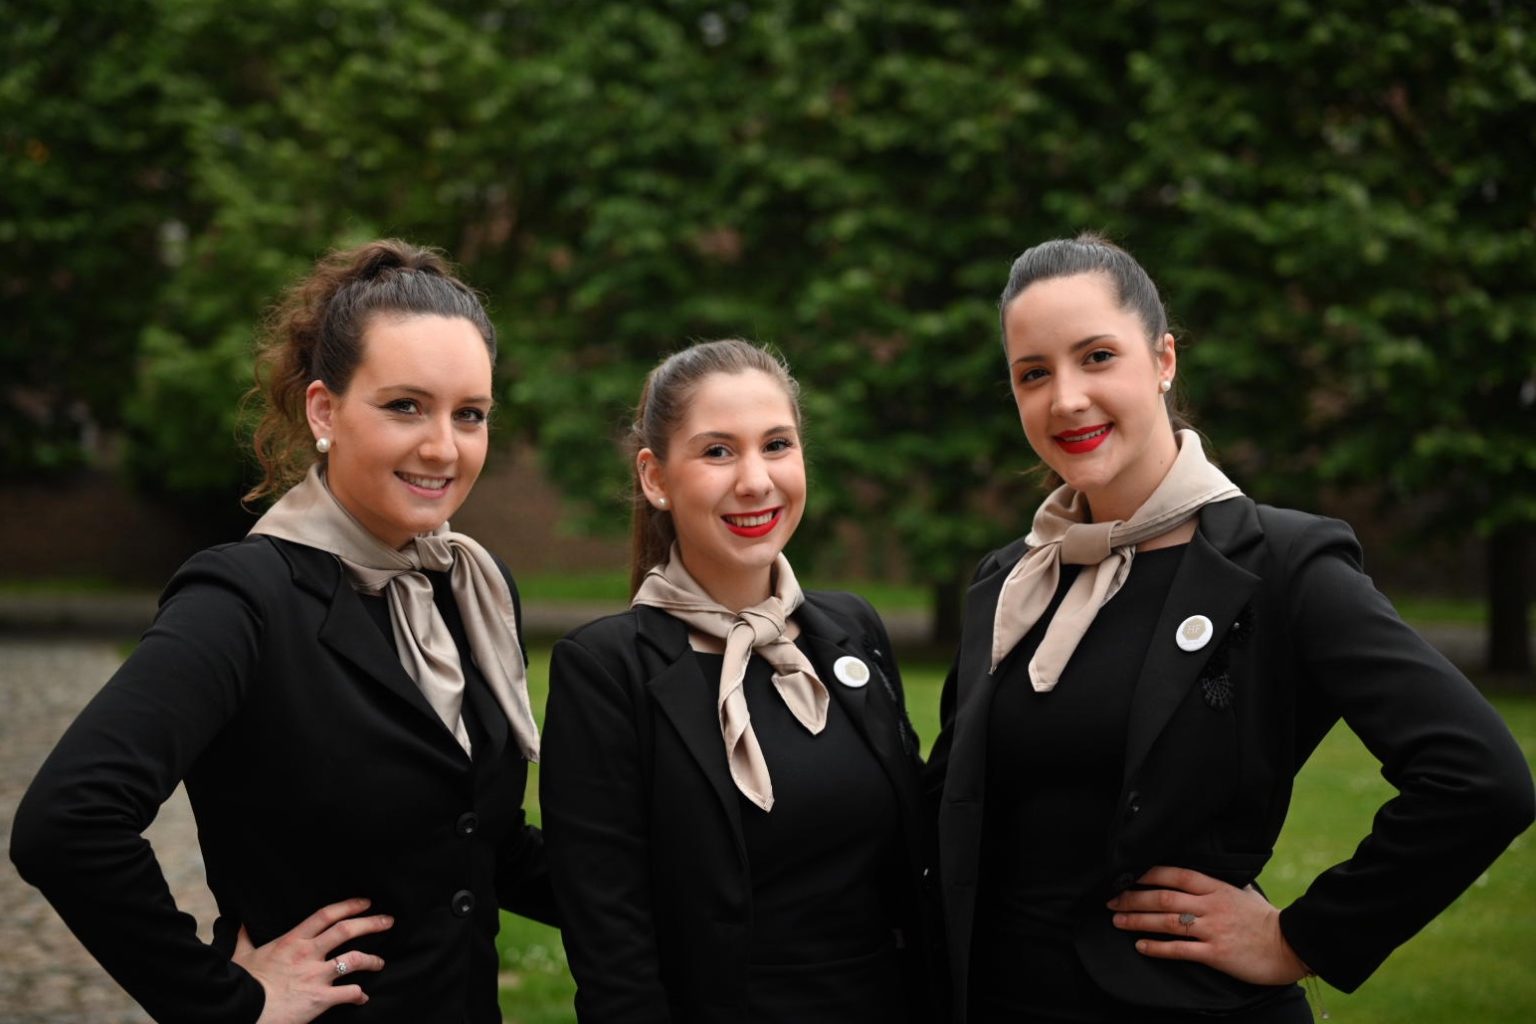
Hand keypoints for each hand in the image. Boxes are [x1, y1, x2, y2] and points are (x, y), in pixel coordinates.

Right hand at [232, 897, 393, 1023]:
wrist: (242, 1011)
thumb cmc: (243, 984)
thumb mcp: (242, 956)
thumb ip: (244, 938)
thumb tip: (240, 924)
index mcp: (293, 940)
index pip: (326, 915)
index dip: (349, 905)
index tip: (366, 902)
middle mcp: (308, 953)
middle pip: (347, 930)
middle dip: (372, 923)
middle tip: (388, 921)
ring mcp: (316, 975)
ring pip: (355, 960)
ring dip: (372, 960)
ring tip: (380, 962)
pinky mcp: (320, 998)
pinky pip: (349, 993)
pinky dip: (359, 995)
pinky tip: (363, 997)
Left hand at [1106, 866, 1309, 985]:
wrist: (1291, 945)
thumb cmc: (1266, 919)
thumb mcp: (1243, 891)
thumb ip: (1220, 883)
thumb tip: (1204, 873)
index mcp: (1216, 887)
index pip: (1175, 874)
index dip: (1147, 874)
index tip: (1125, 876)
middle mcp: (1211, 905)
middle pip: (1163, 897)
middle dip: (1133, 898)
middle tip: (1111, 901)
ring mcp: (1212, 929)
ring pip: (1167, 921)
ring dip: (1138, 920)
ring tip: (1118, 921)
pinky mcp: (1216, 953)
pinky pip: (1180, 949)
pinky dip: (1157, 947)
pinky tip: (1141, 946)